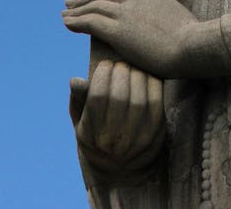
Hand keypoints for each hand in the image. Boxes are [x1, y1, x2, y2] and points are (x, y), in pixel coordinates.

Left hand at [63, 0, 197, 78]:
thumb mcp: (175, 16)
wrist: (193, 45)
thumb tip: (158, 18)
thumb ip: (160, 12)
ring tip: (65, 13)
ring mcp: (125, 13)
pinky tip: (66, 23)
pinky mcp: (118, 31)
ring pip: (92, 6)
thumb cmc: (191, 37)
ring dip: (76, 9)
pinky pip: (90, 22)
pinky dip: (75, 21)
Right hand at [70, 60, 164, 176]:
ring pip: (139, 100)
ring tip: (132, 67)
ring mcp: (136, 140)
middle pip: (119, 97)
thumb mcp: (82, 120)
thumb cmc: (97, 132)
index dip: (103, 75)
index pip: (98, 97)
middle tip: (120, 64)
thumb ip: (79, 100)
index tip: (105, 64)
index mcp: (91, 135)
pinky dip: (152, 84)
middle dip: (121, 73)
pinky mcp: (155, 134)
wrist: (121, 166)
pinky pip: (156, 103)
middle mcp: (113, 141)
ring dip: (137, 76)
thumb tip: (74, 80)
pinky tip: (146, 75)